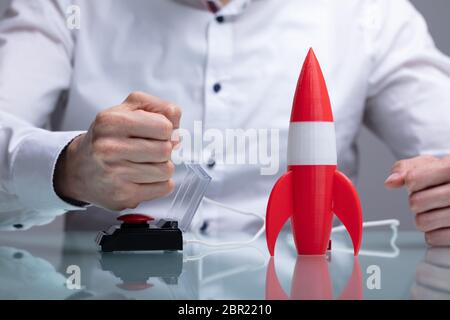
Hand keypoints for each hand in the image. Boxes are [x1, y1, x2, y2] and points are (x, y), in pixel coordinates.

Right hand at [54, 92, 180, 210]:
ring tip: (145, 164)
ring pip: (166, 171)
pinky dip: (159, 183)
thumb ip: (159, 108)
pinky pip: (163, 189)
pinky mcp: (123, 196)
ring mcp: (115, 174)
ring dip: (162, 167)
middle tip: (150, 150)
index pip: (164, 126)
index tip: (156, 133)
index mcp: (112, 121)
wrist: (78, 169)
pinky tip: (144, 178)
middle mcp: (109, 147)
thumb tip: (178, 131)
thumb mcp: (128, 110)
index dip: (166, 129)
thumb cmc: (108, 137)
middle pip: (166, 150)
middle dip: (164, 149)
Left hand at [385, 155, 449, 245]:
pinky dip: (432, 232)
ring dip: (423, 217)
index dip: (410, 182)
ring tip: (436, 210)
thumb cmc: (446, 177)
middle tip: (427, 197)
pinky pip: (433, 238)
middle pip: (416, 202)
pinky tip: (442, 222)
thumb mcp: (428, 164)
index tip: (416, 182)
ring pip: (423, 222)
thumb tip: (391, 181)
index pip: (414, 179)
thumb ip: (405, 168)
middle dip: (415, 201)